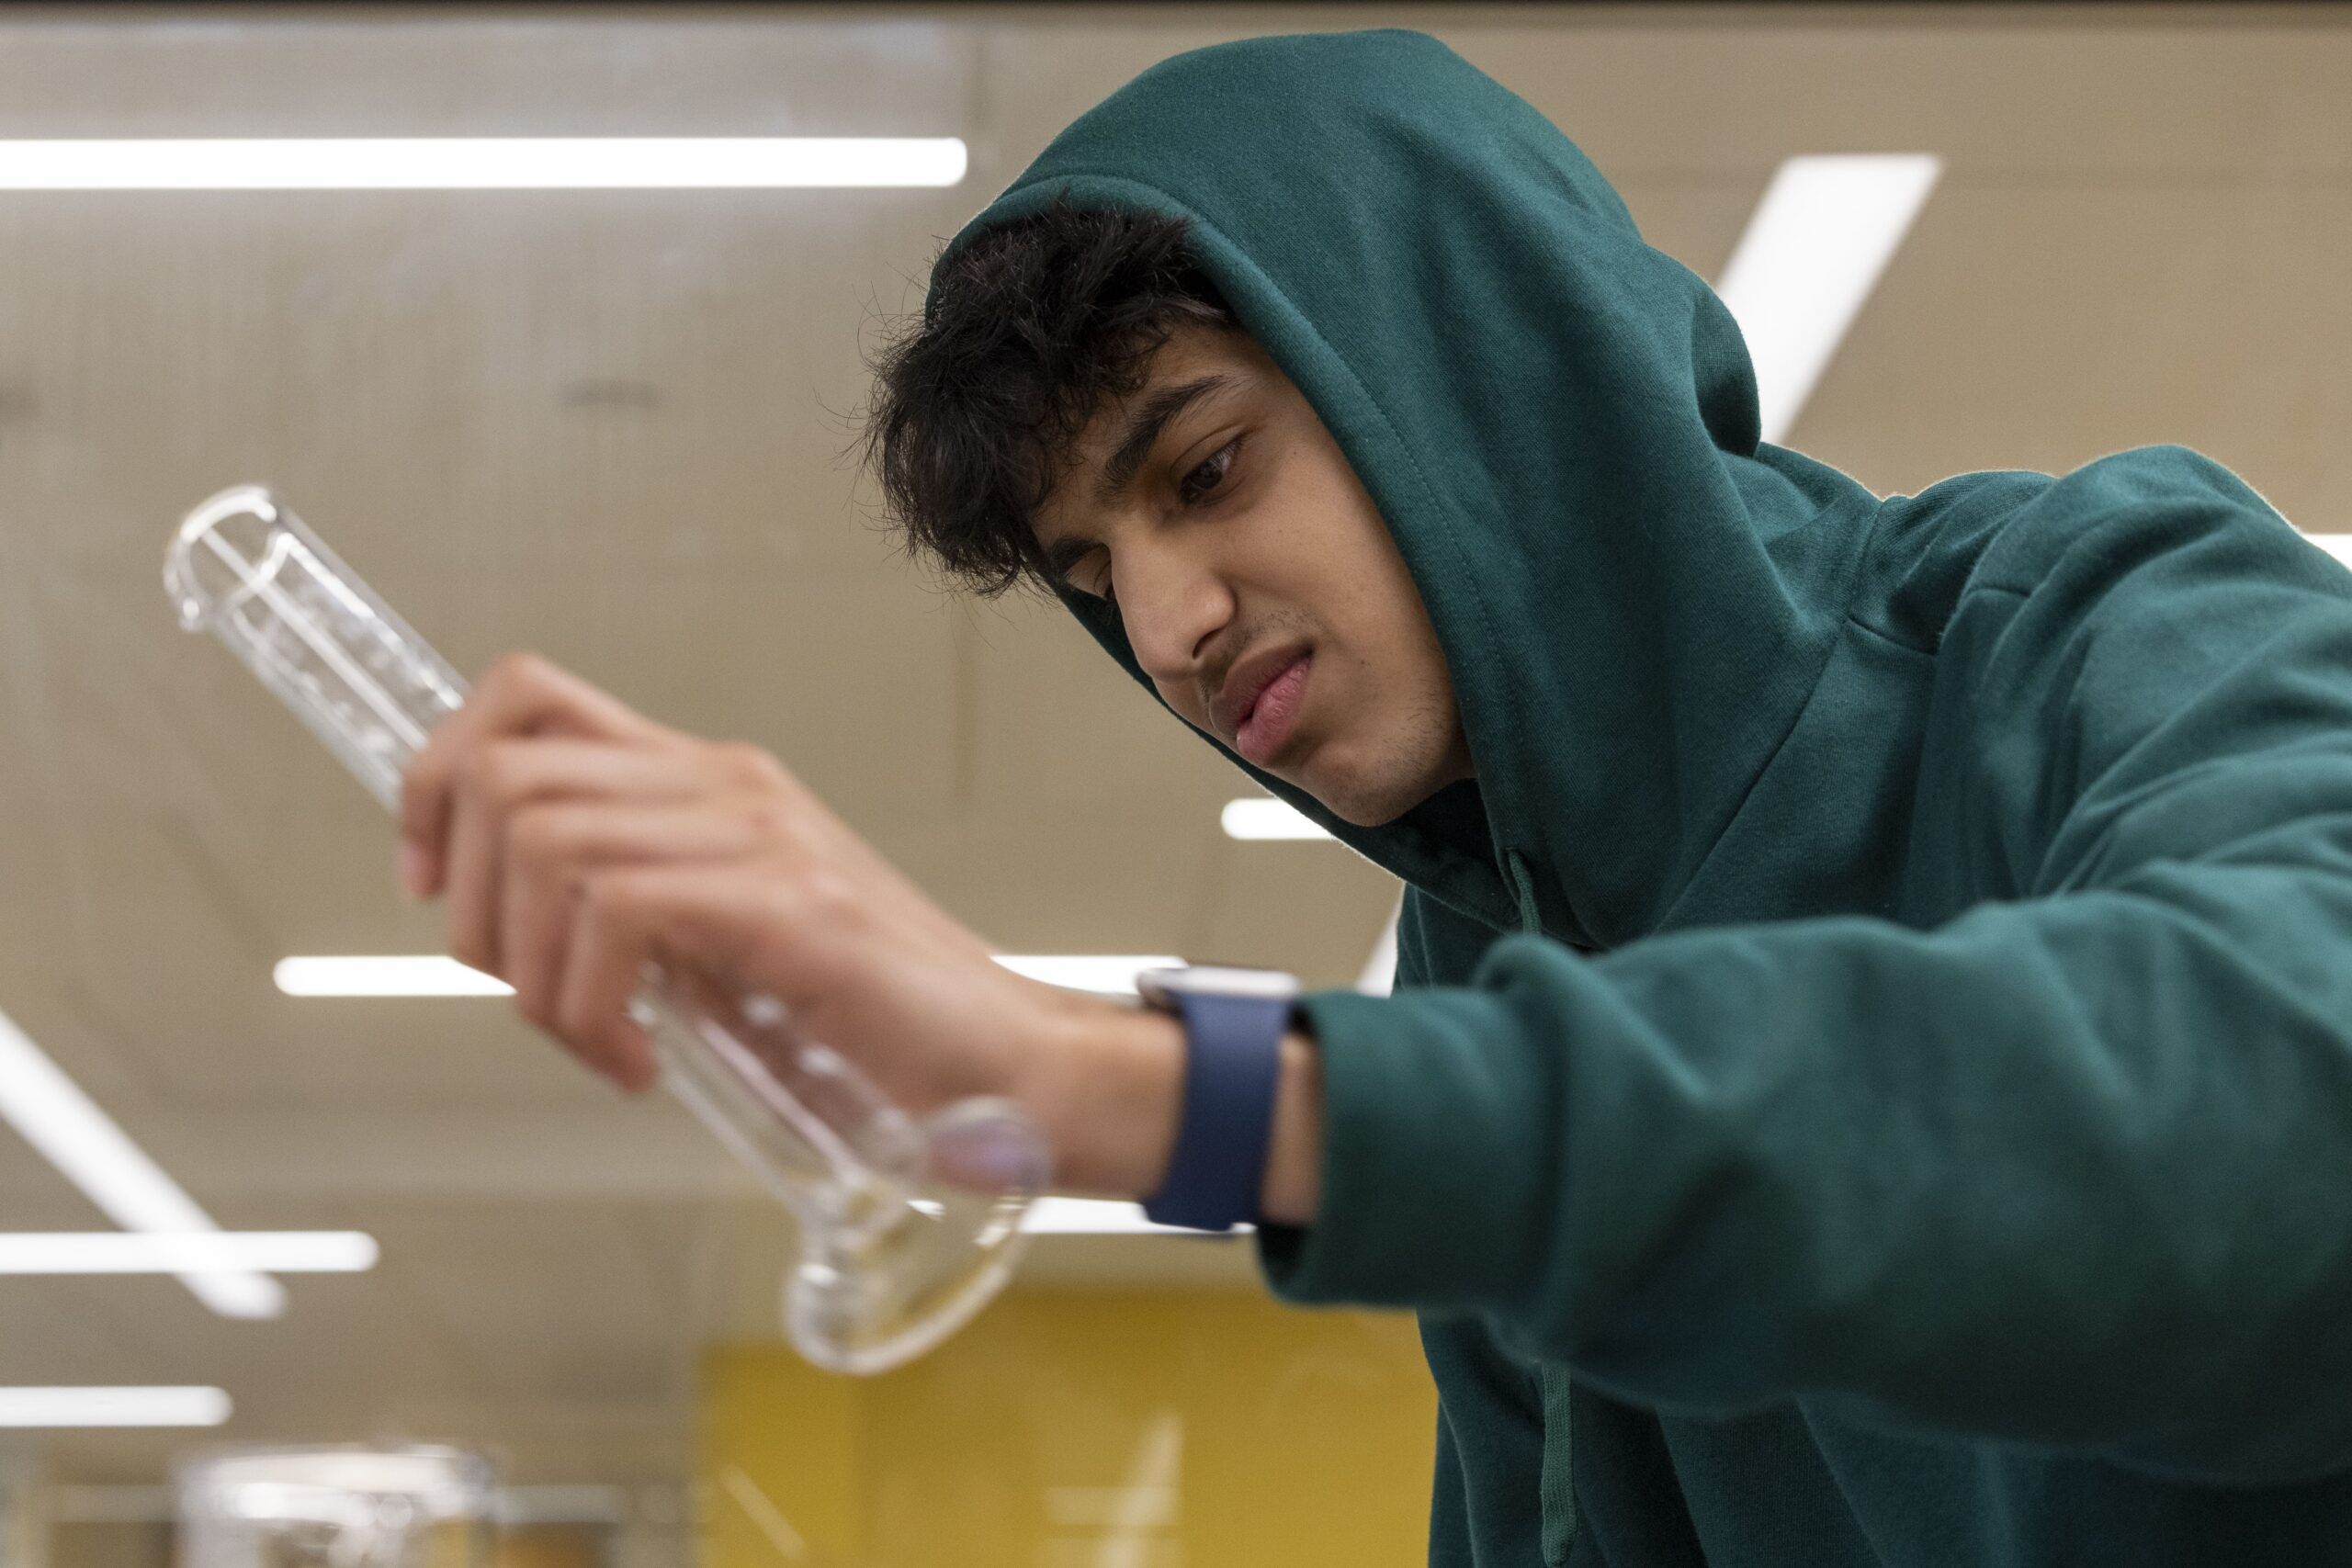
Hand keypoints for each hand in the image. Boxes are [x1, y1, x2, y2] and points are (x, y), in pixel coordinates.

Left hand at [394, 652, 1183, 1194]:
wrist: (1008, 1067)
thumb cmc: (871, 1026)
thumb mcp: (723, 953)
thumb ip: (636, 920)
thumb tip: (509, 934)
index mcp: (706, 783)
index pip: (526, 697)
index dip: (436, 774)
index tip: (428, 885)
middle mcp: (727, 786)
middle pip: (503, 769)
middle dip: (464, 906)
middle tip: (520, 997)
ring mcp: (759, 835)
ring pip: (542, 837)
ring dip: (528, 971)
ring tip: (596, 1042)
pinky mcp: (787, 902)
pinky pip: (616, 912)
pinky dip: (590, 1008)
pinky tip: (640, 1065)